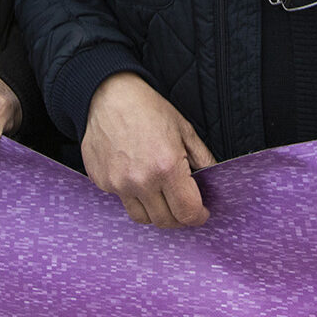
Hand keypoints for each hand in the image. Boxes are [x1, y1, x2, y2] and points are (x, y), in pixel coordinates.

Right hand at [80, 72, 214, 227]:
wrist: (108, 95)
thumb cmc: (147, 108)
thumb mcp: (184, 130)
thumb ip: (203, 159)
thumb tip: (215, 181)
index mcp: (167, 167)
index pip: (188, 213)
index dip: (199, 216)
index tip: (201, 212)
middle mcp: (141, 180)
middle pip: (165, 221)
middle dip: (179, 217)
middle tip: (183, 205)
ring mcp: (118, 184)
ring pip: (142, 217)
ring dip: (156, 211)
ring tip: (160, 194)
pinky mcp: (102, 182)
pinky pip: (122, 201)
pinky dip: (133, 196)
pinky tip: (137, 176)